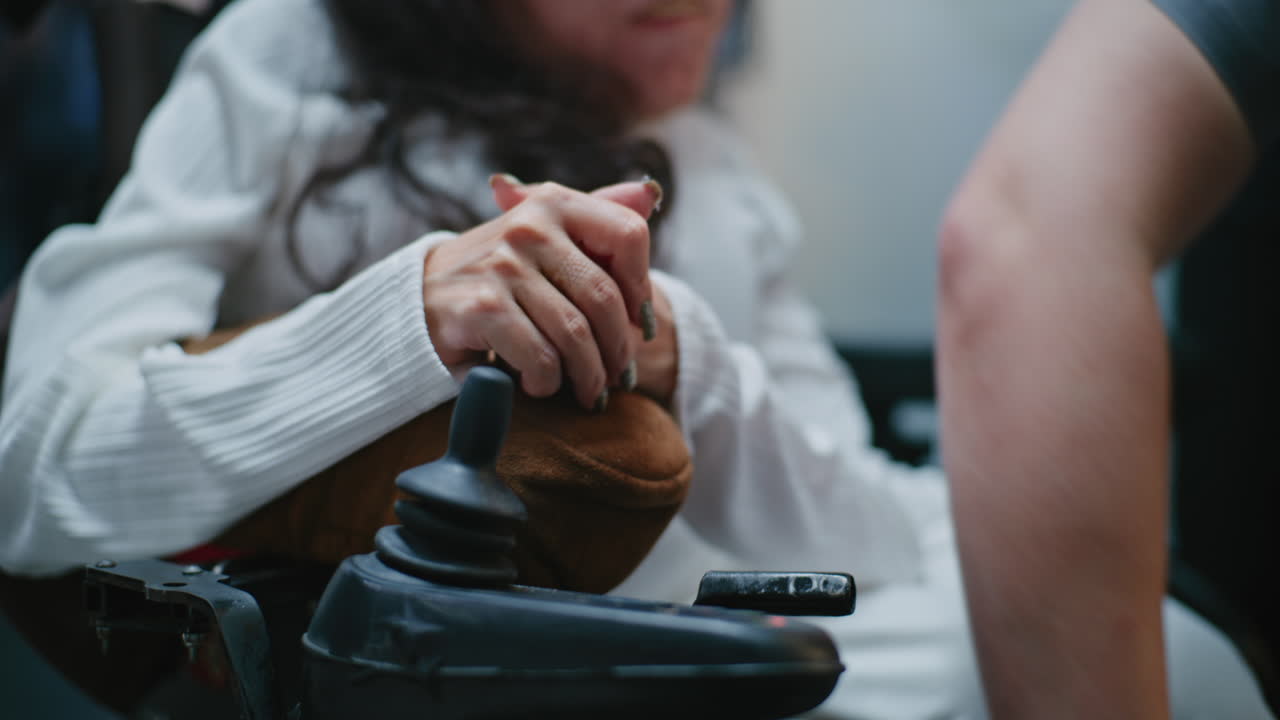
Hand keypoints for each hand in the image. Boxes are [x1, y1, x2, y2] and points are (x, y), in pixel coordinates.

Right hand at [422, 176, 661, 408]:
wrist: (419, 298)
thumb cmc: (497, 272)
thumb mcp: (544, 233)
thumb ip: (595, 214)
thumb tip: (650, 194)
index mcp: (553, 204)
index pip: (628, 234)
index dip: (642, 286)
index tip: (638, 323)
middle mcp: (529, 227)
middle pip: (605, 296)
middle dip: (618, 348)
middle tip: (618, 377)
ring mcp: (503, 266)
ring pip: (575, 334)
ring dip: (588, 375)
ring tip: (588, 391)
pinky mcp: (482, 307)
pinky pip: (541, 358)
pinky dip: (547, 383)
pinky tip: (539, 386)